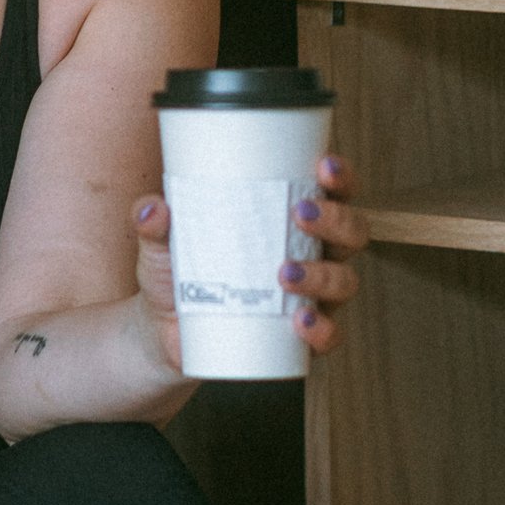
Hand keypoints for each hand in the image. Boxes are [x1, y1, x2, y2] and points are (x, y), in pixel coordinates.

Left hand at [132, 152, 365, 369]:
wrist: (164, 333)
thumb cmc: (179, 273)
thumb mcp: (162, 244)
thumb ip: (154, 223)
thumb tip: (152, 208)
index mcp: (290, 220)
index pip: (334, 191)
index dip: (342, 177)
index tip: (324, 166)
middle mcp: (313, 254)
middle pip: (352, 232)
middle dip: (336, 219)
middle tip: (300, 212)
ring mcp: (312, 297)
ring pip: (345, 281)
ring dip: (323, 274)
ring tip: (285, 274)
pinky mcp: (300, 338)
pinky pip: (330, 335)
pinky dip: (322, 329)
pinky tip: (301, 321)